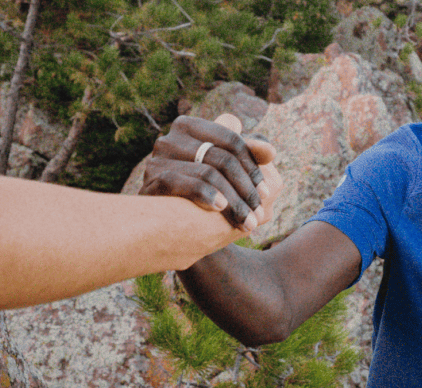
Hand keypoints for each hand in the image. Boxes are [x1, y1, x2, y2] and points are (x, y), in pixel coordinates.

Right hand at [140, 114, 277, 229]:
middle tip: (259, 213)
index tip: (265, 192)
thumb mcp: (229, 172)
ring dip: (234, 201)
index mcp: (190, 127)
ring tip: (247, 222)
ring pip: (209, 173)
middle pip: (222, 158)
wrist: (166, 226)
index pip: (232, 140)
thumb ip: (251, 156)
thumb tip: (270, 151)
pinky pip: (187, 184)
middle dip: (245, 189)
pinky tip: (221, 209)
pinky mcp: (151, 181)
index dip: (252, 166)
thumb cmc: (203, 193)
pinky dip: (208, 195)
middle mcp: (170, 138)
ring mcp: (157, 159)